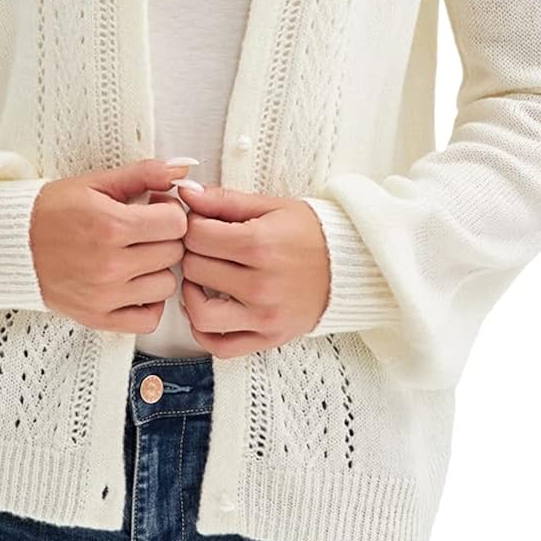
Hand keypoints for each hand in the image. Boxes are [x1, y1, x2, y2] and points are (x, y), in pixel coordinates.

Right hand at [29, 159, 189, 333]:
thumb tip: (182, 170)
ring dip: (157, 270)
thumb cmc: (53, 211)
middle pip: (173, 253)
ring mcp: (104, 296)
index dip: (169, 212)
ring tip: (136, 256)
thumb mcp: (96, 182)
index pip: (176, 224)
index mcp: (111, 226)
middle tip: (143, 230)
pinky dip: (147, 303)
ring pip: (166, 286)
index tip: (154, 209)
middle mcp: (110, 265)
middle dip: (164, 238)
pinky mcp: (97, 318)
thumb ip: (143, 173)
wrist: (12, 244)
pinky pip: (148, 320)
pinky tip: (134, 284)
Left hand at [175, 182, 330, 357]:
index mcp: (261, 245)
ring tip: (202, 279)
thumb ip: (225, 201)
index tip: (203, 224)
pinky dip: (204, 332)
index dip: (193, 225)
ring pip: (200, 314)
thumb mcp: (271, 207)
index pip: (197, 236)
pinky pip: (221, 347)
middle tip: (206, 247)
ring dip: (192, 294)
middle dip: (193, 253)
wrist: (353, 265)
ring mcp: (265, 317)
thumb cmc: (312, 232)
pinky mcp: (269, 338)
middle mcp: (261, 285)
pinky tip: (208, 310)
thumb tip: (187, 193)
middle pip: (195, 269)